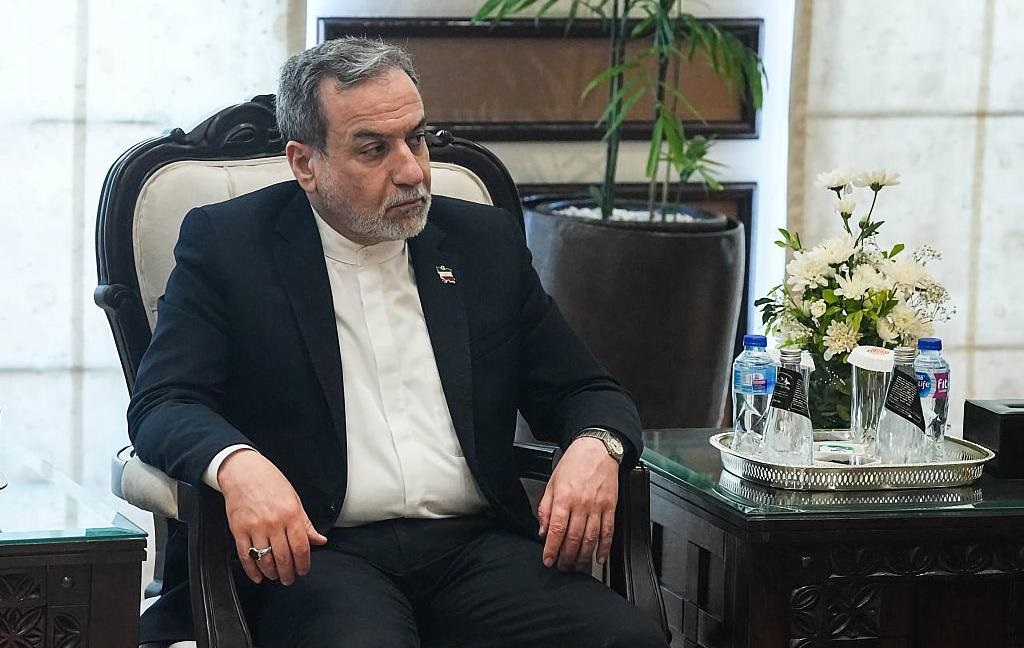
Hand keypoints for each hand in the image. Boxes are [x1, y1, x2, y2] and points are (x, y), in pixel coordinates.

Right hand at [218, 450, 327, 585]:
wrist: (243, 472)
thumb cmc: (270, 482)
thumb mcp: (295, 499)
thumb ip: (306, 523)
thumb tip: (319, 540)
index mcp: (291, 514)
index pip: (301, 547)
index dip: (304, 563)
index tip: (303, 570)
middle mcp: (274, 522)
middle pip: (284, 557)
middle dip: (288, 573)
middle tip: (290, 579)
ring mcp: (255, 527)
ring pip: (265, 559)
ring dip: (272, 573)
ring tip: (276, 576)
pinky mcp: (238, 530)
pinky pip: (246, 556)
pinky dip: (252, 570)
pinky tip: (258, 576)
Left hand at [537, 437, 618, 570]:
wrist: (597, 449)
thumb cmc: (573, 464)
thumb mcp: (552, 483)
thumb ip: (546, 509)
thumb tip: (543, 531)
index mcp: (564, 498)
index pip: (556, 529)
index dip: (552, 548)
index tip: (548, 560)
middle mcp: (581, 504)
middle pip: (573, 538)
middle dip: (566, 557)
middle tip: (562, 567)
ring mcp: (598, 506)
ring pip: (591, 538)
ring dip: (583, 556)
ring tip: (577, 567)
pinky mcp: (611, 507)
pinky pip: (608, 531)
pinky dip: (605, 547)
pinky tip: (600, 558)